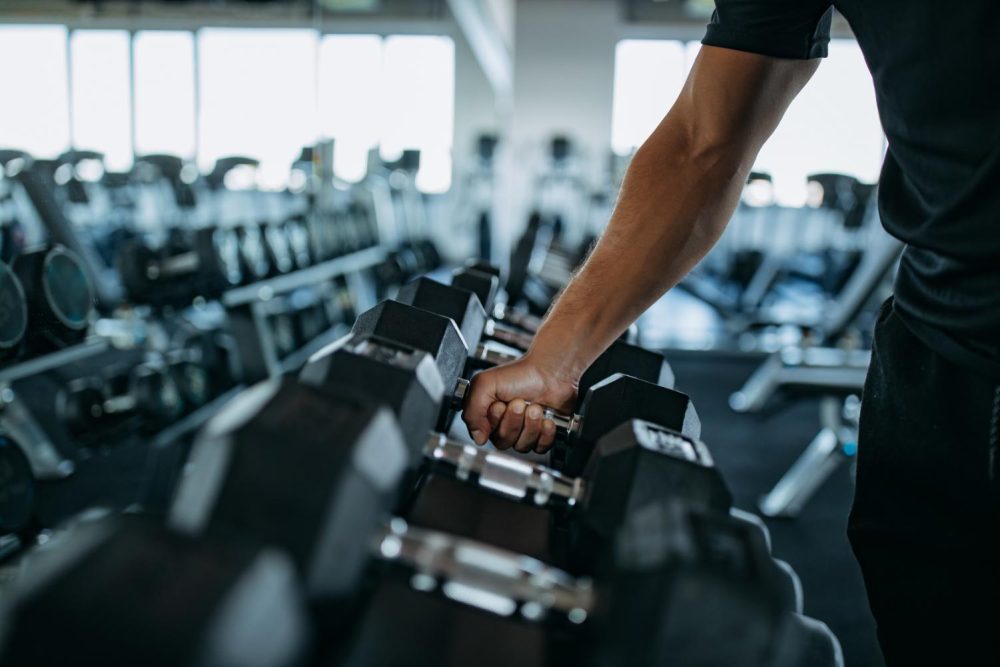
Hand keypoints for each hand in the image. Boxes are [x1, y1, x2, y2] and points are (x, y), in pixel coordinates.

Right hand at [461, 354, 577, 453]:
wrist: (550, 373)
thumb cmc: (521, 374)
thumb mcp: (485, 384)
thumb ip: (472, 411)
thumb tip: (477, 437)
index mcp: (488, 414)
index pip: (484, 434)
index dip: (494, 421)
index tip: (500, 404)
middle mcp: (505, 424)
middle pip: (503, 442)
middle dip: (513, 421)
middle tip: (519, 403)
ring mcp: (524, 430)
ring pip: (522, 446)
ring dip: (530, 425)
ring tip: (535, 408)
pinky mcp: (541, 435)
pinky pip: (540, 447)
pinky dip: (544, 433)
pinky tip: (546, 419)